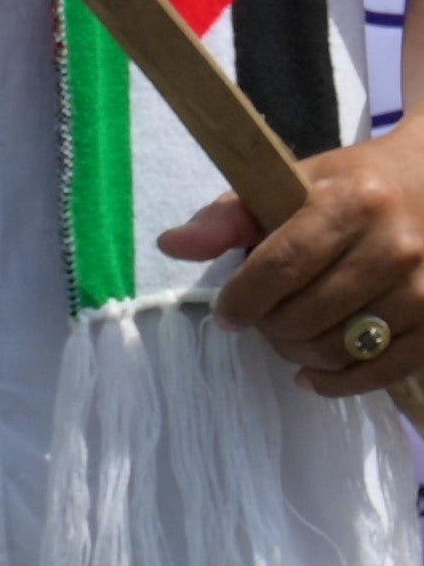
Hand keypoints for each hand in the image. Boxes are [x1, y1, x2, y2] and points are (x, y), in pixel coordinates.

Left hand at [167, 128, 423, 395]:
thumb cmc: (352, 187)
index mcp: (350, 203)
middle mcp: (394, 247)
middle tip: (260, 320)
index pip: (281, 265)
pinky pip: (382, 371)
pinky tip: (313, 374)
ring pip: (341, 347)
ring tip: (287, 337)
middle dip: (269, 327)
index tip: (227, 314)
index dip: (243, 299)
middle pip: (308, 314)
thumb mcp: (290, 183)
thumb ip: (229, 217)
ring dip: (299, 354)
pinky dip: (340, 382)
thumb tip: (172, 245)